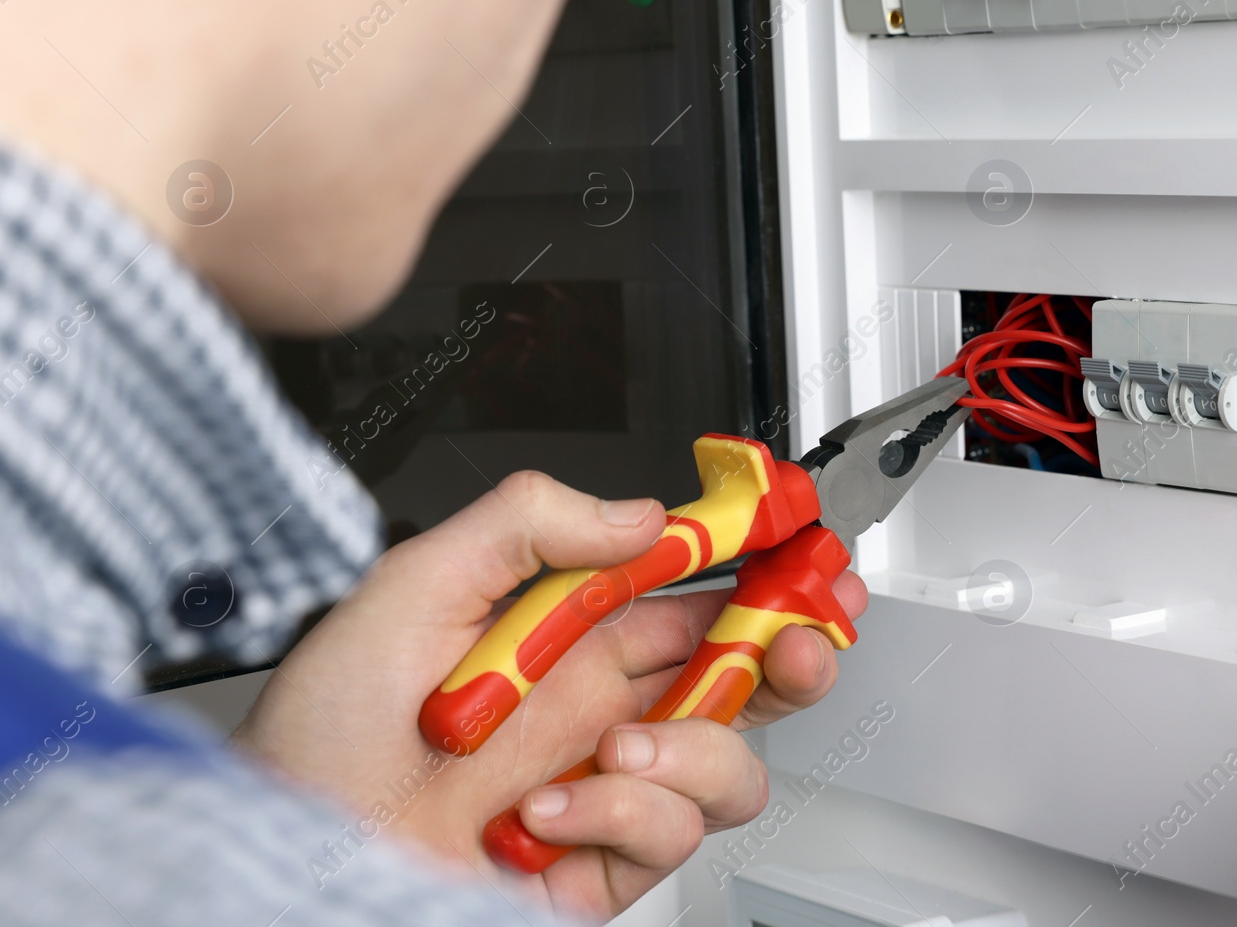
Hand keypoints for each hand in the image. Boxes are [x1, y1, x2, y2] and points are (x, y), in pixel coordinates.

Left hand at [232, 470, 865, 922]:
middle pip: (745, 678)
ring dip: (691, 753)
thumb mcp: (414, 586)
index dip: (763, 569)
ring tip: (613, 751)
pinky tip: (547, 813)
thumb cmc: (327, 730)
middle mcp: (603, 710)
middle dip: (793, 654)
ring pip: (734, 766)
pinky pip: (669, 837)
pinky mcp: (602, 861)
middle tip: (798, 643)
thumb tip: (639, 514)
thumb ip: (527, 525)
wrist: (295, 849)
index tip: (803, 546)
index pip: (696, 592)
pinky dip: (618, 819)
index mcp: (573, 638)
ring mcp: (609, 790)